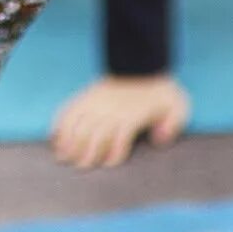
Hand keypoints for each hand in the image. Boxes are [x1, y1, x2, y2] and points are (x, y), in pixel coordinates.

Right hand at [50, 73, 191, 169]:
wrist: (144, 64)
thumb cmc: (162, 92)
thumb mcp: (178, 107)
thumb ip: (172, 125)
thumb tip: (159, 141)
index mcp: (132, 114)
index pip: (120, 136)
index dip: (113, 152)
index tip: (108, 164)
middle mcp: (112, 109)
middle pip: (95, 132)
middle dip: (86, 151)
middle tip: (80, 167)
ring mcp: (96, 102)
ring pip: (78, 123)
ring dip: (69, 141)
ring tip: (62, 157)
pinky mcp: (87, 97)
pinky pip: (69, 110)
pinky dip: (60, 124)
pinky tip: (54, 138)